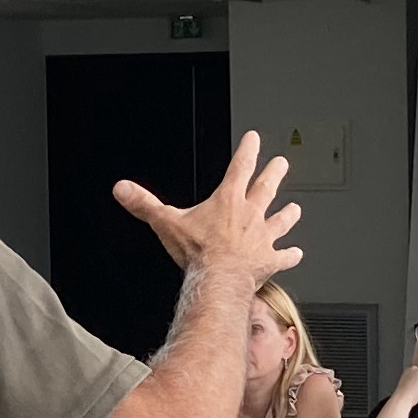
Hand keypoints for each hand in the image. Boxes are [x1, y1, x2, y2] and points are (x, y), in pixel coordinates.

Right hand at [117, 131, 299, 288]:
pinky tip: (296, 254)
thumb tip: (122, 189)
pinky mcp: (269, 261)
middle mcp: (250, 216)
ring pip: (280, 221)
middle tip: (282, 163)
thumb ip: (144, 204)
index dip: (247, 150)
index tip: (254, 138)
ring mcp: (262, 238)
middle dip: (274, 173)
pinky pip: (283, 257)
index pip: (240, 167)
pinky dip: (290, 255)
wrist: (219, 279)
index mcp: (228, 201)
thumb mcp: (166, 222)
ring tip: (296, 209)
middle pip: (266, 188)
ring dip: (288, 214)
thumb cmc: (198, 252)